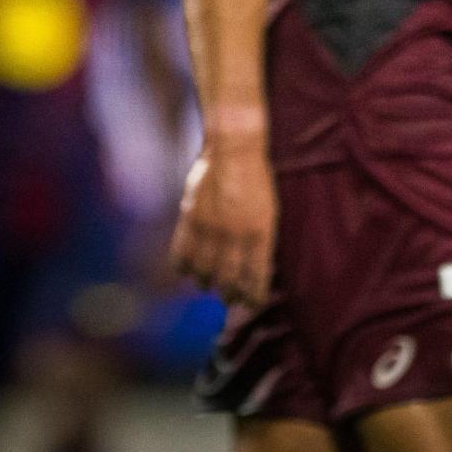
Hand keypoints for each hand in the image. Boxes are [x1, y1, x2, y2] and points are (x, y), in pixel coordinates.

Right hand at [171, 137, 277, 308]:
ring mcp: (211, 227)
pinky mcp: (191, 218)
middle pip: (229, 279)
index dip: (253, 295)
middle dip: (229, 294)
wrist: (234, 148)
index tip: (252, 304)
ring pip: (204, 270)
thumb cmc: (257, 176)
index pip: (256, 276)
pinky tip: (186, 270)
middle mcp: (235, 234)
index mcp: (261, 232)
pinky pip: (182, 252)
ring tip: (207, 283)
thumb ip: (259, 238)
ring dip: (205, 281)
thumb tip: (253, 265)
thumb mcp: (268, 209)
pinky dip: (183, 266)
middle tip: (229, 298)